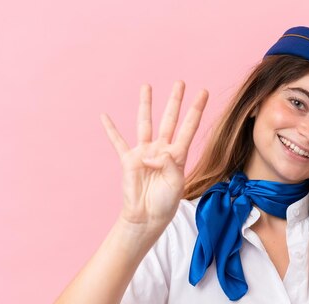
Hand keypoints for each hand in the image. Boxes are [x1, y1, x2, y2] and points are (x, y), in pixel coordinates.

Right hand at [101, 81, 208, 231]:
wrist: (147, 216)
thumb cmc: (165, 203)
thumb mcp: (176, 184)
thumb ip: (170, 165)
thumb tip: (157, 153)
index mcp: (178, 155)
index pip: (189, 127)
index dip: (196, 110)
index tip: (204, 92)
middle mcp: (162, 150)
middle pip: (169, 119)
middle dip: (175, 101)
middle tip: (180, 82)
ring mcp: (145, 153)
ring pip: (145, 123)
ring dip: (145, 105)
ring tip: (146, 86)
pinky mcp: (128, 160)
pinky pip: (118, 141)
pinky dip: (111, 129)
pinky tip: (104, 116)